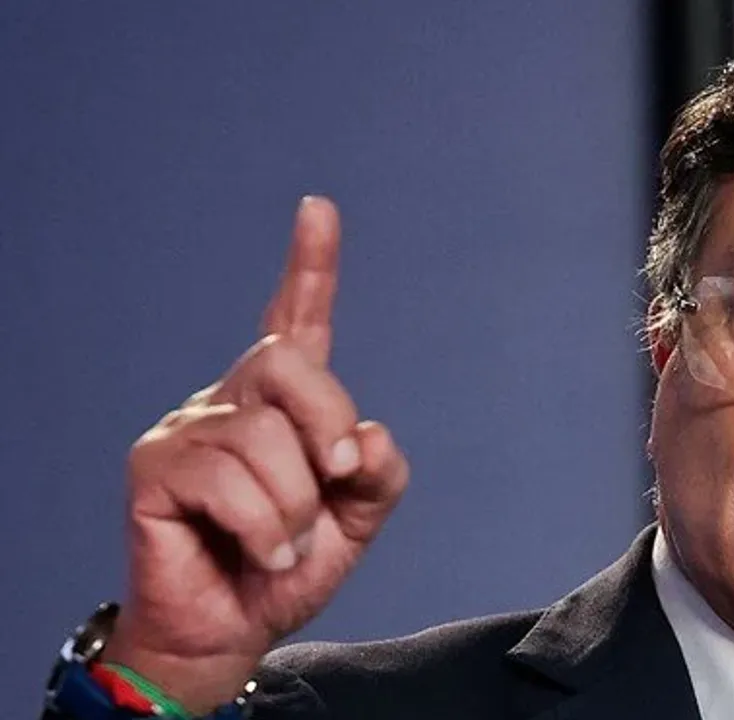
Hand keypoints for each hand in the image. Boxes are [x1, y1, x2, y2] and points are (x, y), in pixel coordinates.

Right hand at [101, 197, 409, 712]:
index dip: (310, 266)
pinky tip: (261, 551)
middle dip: (327, 424)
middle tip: (336, 481)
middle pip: (288, 362)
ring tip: (284, 543)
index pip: (296, 322)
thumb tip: (364, 434)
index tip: (319, 209)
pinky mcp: (155, 467)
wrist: (233, 630)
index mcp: (283, 404)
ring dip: (296, 507)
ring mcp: (188, 429)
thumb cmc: (289, 564)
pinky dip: (265, 528)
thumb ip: (379, 473)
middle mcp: (232, 400)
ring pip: (266, 437)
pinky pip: (229, 480)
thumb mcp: (357, 519)